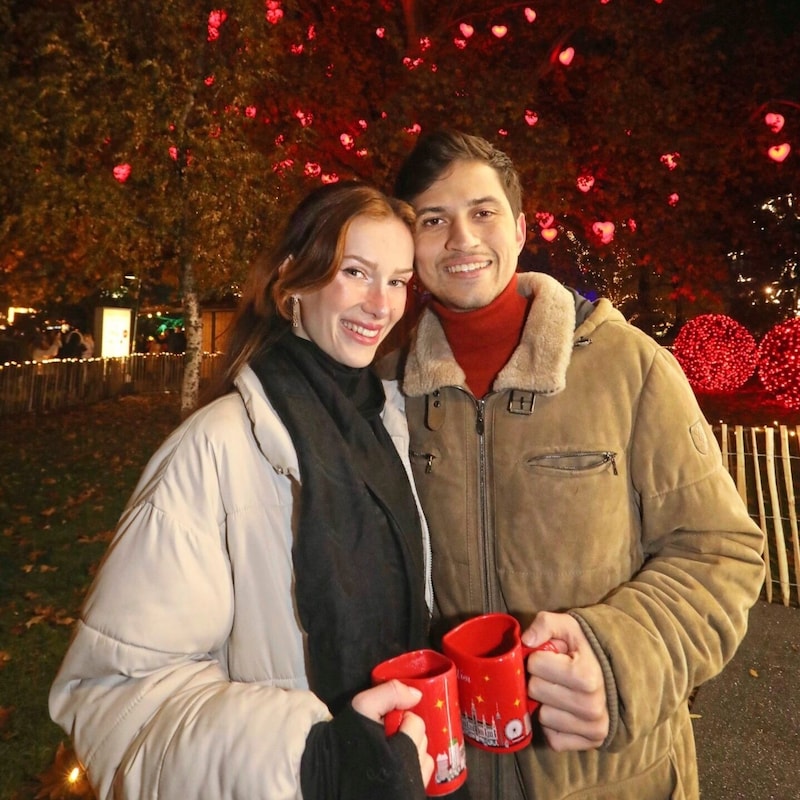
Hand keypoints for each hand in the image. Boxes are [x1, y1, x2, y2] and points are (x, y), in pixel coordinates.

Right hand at [352, 680, 433, 786]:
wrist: (327, 774)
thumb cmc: (344, 741)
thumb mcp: (362, 706)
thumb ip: (391, 693)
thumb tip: (416, 695)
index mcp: (400, 753)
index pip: (417, 723)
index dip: (401, 717)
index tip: (387, 721)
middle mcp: (408, 774)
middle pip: (422, 740)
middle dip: (407, 733)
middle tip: (386, 736)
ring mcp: (408, 789)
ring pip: (424, 758)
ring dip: (412, 750)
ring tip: (389, 751)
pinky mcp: (407, 795)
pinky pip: (421, 776)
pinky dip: (412, 767)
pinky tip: (394, 766)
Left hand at [522, 611, 608, 750]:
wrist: (613, 675)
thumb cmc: (585, 649)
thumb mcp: (568, 627)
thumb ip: (545, 624)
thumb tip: (526, 640)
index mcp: (587, 675)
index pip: (535, 664)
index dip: (538, 657)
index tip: (551, 657)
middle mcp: (592, 706)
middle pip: (535, 690)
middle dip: (539, 679)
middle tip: (553, 674)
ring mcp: (593, 728)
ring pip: (542, 716)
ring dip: (546, 703)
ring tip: (561, 691)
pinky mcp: (590, 744)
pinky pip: (552, 738)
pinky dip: (554, 725)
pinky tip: (565, 710)